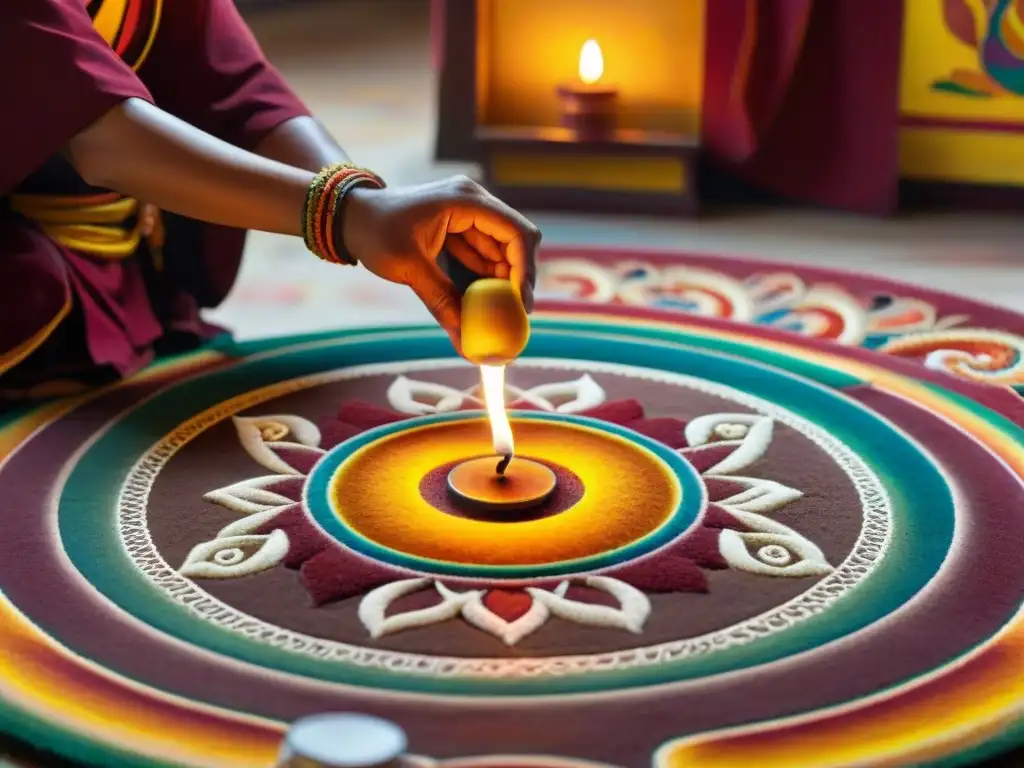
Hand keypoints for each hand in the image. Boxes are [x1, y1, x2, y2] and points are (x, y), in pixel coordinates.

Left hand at [339, 175, 540, 350]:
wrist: (348, 217)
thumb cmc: (374, 233)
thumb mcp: (408, 269)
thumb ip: (442, 303)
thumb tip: (467, 346)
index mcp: (466, 200)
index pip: (516, 233)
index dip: (526, 270)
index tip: (522, 305)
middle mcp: (474, 203)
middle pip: (514, 243)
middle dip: (517, 281)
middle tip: (515, 319)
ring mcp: (468, 216)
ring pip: (500, 253)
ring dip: (502, 285)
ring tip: (499, 319)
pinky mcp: (460, 230)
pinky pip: (482, 258)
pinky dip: (485, 282)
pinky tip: (483, 309)